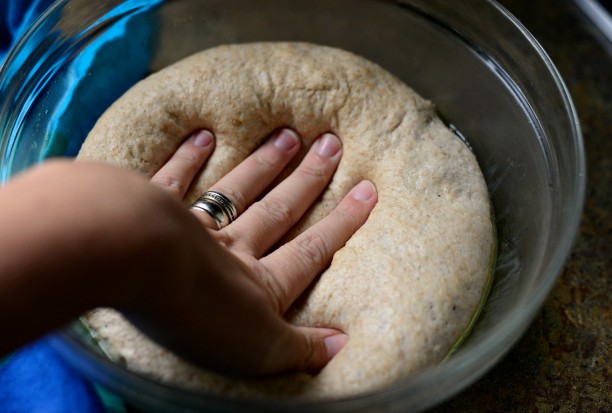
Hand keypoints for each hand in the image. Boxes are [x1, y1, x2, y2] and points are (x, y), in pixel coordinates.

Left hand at [143, 128, 376, 375]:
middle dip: (308, 179)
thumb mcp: (258, 350)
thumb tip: (343, 345)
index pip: (311, 251)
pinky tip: (204, 135)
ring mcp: (193, 224)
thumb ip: (300, 348)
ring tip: (287, 135)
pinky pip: (174, 179)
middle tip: (332, 144)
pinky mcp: (151, 209)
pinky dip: (188, 158)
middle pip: (278, 209)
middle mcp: (233, 246)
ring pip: (236, 189)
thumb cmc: (198, 314)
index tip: (368, 190)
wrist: (137, 263)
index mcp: (259, 282)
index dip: (342, 224)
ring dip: (263, 164)